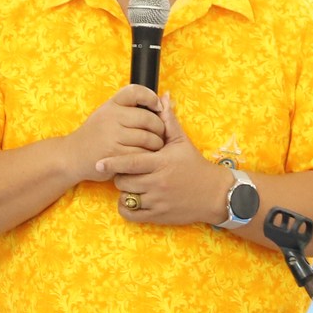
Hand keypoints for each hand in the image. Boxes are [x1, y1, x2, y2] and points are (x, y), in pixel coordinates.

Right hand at [61, 85, 165, 182]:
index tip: (158, 106)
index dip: (151, 97)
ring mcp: (112, 136)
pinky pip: (142, 155)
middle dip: (160, 128)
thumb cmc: (97, 134)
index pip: (136, 92)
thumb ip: (133, 108)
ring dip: (157, 145)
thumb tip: (168, 100)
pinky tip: (145, 158)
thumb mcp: (108, 114)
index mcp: (111, 105)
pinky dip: (148, 157)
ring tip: (154, 147)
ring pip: (148, 138)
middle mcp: (111, 117)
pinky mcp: (115, 155)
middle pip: (148, 118)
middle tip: (160, 134)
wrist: (73, 155)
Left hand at [105, 95, 226, 225]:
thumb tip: (163, 97)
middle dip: (120, 176)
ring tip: (132, 185)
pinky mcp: (158, 215)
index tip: (98, 163)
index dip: (112, 163)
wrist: (214, 194)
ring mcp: (157, 201)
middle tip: (126, 172)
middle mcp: (157, 183)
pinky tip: (132, 200)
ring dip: (125, 191)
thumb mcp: (182, 142)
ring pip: (127, 197)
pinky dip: (127, 208)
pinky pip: (132, 214)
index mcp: (161, 162)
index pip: (130, 163)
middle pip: (124, 181)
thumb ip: (168, 121)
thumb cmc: (195, 166)